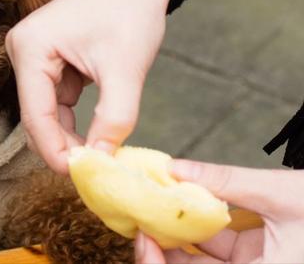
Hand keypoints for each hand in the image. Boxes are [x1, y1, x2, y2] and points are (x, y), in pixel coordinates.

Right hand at [5, 0, 179, 173]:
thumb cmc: (130, 11)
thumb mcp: (125, 70)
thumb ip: (114, 120)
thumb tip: (101, 161)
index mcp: (30, 47)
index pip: (36, 114)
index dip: (55, 151)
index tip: (81, 177)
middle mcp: (22, 51)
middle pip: (36, 116)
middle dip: (62, 145)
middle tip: (92, 173)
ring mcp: (33, 56)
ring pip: (46, 113)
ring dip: (70, 135)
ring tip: (98, 156)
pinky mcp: (47, 61)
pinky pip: (56, 101)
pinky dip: (75, 119)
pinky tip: (94, 133)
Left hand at [135, 160, 303, 263]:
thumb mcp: (283, 195)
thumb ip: (227, 183)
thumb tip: (175, 166)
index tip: (142, 238)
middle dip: (164, 248)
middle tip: (138, 218)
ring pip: (204, 259)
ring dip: (178, 234)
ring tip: (151, 205)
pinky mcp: (259, 256)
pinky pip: (219, 247)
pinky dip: (199, 226)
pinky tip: (179, 201)